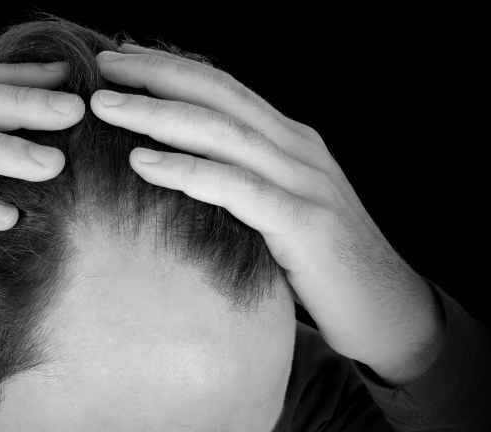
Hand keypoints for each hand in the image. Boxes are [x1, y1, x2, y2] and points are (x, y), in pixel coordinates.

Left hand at [91, 45, 444, 385]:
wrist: (390, 313)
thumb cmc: (323, 269)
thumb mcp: (280, 214)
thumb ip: (242, 187)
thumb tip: (180, 178)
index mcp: (290, 143)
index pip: (224, 88)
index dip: (171, 68)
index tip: (119, 59)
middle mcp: (298, 151)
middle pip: (218, 95)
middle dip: (156, 74)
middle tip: (100, 64)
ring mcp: (305, 183)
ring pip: (222, 132)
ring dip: (158, 114)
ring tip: (104, 106)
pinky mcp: (304, 224)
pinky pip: (237, 188)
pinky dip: (187, 170)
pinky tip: (142, 162)